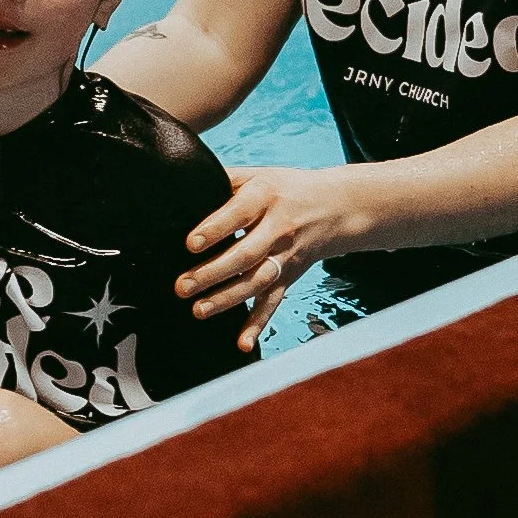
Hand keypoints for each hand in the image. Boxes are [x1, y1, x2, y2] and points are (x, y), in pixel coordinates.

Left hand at [177, 164, 355, 351]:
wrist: (335, 207)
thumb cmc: (284, 188)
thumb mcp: (257, 174)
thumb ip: (223, 179)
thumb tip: (184, 182)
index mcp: (266, 196)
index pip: (239, 213)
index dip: (215, 229)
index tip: (190, 244)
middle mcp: (278, 229)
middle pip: (246, 254)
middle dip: (213, 272)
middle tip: (182, 286)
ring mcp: (285, 256)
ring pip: (257, 281)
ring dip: (228, 299)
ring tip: (199, 310)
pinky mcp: (289, 276)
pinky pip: (273, 302)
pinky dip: (258, 324)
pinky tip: (242, 343)